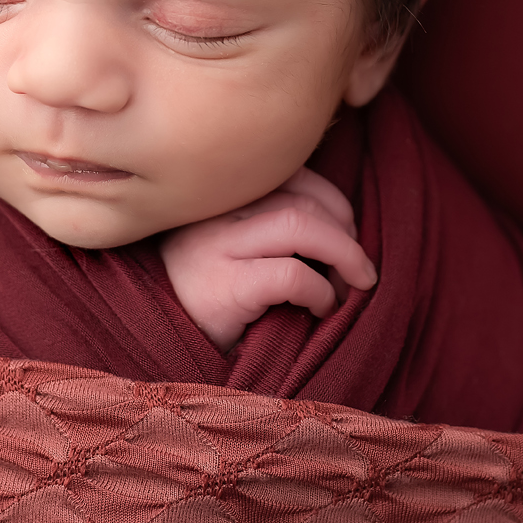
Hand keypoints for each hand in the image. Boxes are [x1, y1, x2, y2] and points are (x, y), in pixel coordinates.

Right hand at [158, 167, 378, 350]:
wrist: (164, 349)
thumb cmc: (214, 303)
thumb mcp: (239, 251)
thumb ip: (272, 225)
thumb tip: (345, 226)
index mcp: (218, 197)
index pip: (289, 172)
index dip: (333, 199)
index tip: (348, 232)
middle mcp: (212, 213)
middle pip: (301, 198)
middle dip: (345, 233)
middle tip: (358, 271)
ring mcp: (212, 246)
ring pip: (299, 224)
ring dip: (343, 256)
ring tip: (350, 287)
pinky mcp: (220, 287)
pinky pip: (290, 274)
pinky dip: (321, 291)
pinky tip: (322, 309)